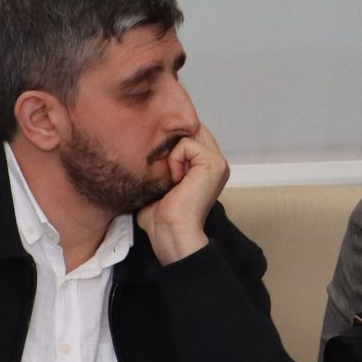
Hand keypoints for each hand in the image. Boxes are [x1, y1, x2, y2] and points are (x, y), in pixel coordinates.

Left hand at [136, 122, 229, 263]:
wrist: (170, 232)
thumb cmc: (161, 216)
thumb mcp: (159, 182)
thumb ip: (162, 162)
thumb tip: (143, 146)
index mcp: (206, 167)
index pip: (189, 134)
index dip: (171, 140)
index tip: (160, 161)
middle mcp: (216, 162)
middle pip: (190, 129)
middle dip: (172, 141)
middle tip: (164, 167)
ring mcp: (217, 162)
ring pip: (187, 134)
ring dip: (172, 153)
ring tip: (172, 177)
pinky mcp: (213, 163)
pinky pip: (187, 144)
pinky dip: (174, 159)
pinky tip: (176, 179)